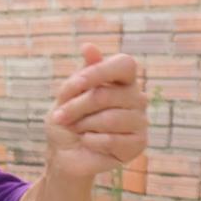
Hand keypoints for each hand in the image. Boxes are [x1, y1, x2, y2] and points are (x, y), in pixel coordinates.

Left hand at [42, 42, 147, 185]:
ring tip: (78, 130)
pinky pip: (112, 139)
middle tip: (60, 117)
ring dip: (83, 126)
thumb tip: (88, 46)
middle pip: (106, 94)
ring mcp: (141, 120)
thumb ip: (82, 73)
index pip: (125, 64)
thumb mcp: (67, 95)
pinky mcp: (139, 143)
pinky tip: (88, 142)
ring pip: (110, 118)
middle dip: (75, 107)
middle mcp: (137, 97)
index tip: (71, 86)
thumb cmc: (67, 121)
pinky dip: (91, 141)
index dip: (97, 72)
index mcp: (123, 80)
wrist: (63, 154)